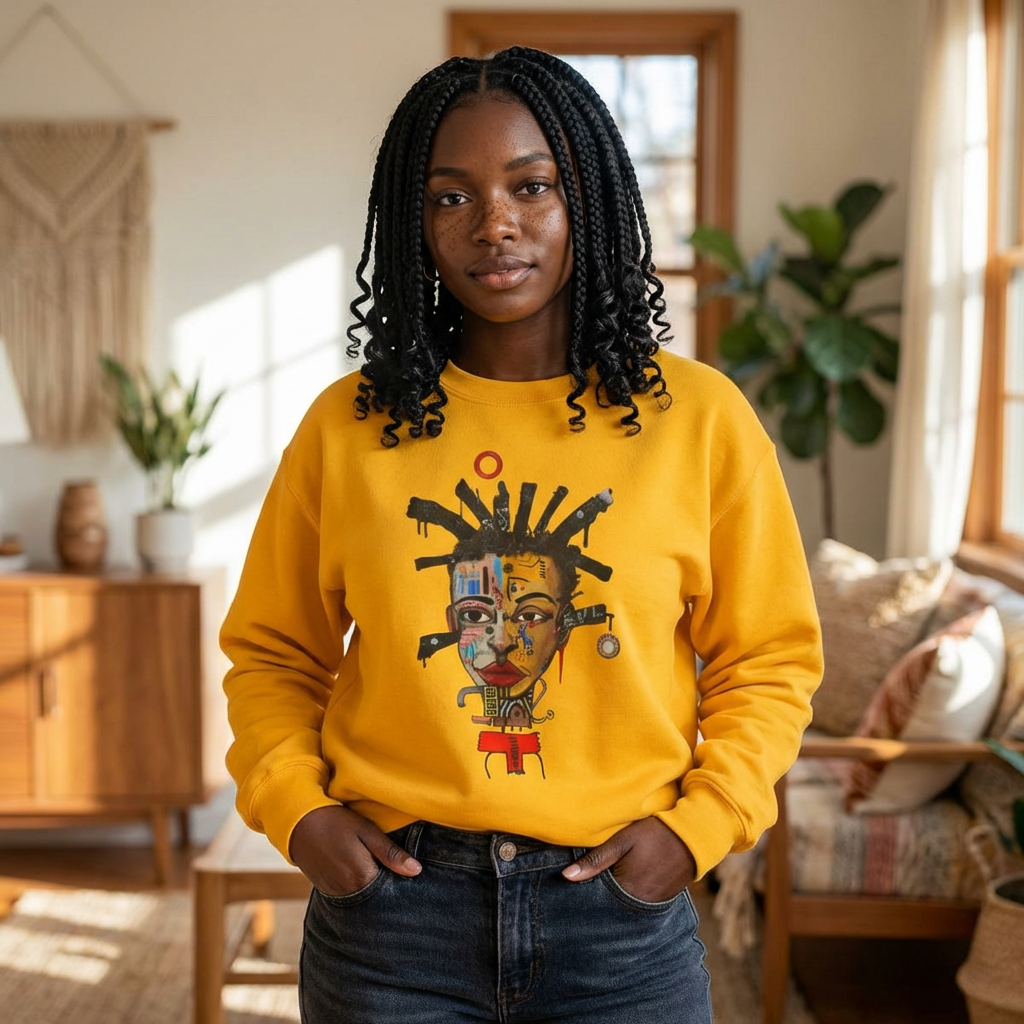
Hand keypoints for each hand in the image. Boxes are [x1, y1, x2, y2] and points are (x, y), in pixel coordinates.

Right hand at [289, 805, 420, 896]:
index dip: (402, 882)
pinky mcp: (326, 891)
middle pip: (378, 898)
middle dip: (388, 888)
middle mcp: (348, 892)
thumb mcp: (366, 831)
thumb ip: (390, 853)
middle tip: (397, 871)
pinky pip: (349, 896)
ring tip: (379, 870)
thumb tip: (416, 871)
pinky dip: (358, 888)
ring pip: (363, 898)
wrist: (298, 823)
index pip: (391, 891)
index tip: (412, 875)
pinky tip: (362, 873)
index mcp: (362, 877)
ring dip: (373, 889)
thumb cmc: (336, 822)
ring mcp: (335, 894)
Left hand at [562, 817, 695, 902]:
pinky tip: (623, 886)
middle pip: (610, 908)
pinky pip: (639, 905)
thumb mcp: (623, 840)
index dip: (584, 895)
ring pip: (624, 907)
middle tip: (584, 892)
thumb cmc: (656, 833)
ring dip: (613, 900)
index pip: (596, 902)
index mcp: (627, 890)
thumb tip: (566, 876)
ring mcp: (653, 905)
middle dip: (597, 902)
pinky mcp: (662, 901)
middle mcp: (640, 904)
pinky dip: (629, 898)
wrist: (694, 836)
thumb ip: (595, 859)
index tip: (570, 893)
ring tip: (603, 888)